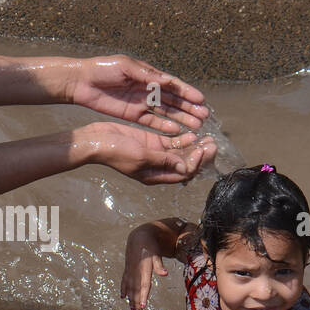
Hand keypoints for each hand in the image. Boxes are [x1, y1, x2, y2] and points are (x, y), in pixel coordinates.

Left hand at [69, 55, 212, 134]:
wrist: (81, 81)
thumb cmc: (103, 68)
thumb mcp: (125, 66)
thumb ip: (145, 74)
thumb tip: (167, 81)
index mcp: (149, 75)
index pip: (173, 85)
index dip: (188, 92)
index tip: (201, 100)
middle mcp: (148, 89)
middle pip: (174, 100)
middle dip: (189, 108)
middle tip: (204, 117)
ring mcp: (142, 103)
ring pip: (166, 113)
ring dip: (181, 119)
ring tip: (196, 126)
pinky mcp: (133, 114)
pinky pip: (152, 122)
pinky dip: (164, 127)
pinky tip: (176, 131)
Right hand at [86, 122, 216, 184]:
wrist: (96, 141)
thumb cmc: (116, 152)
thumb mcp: (141, 157)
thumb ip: (164, 160)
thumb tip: (185, 166)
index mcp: (155, 176)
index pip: (183, 173)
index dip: (196, 163)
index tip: (203, 149)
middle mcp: (158, 167)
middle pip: (185, 164)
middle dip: (200, 155)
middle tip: (213, 144)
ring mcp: (155, 154)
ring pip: (181, 153)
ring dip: (194, 147)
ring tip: (207, 138)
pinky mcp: (151, 143)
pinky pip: (171, 143)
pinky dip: (182, 139)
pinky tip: (192, 133)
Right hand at [121, 230, 169, 309]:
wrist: (139, 237)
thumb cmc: (151, 246)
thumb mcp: (157, 254)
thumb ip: (159, 265)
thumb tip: (165, 274)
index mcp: (144, 268)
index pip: (144, 284)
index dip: (143, 295)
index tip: (143, 306)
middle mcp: (135, 271)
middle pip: (136, 289)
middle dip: (136, 301)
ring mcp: (130, 270)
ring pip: (129, 287)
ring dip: (130, 298)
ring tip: (132, 309)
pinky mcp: (127, 269)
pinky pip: (124, 281)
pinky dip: (123, 289)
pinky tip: (123, 297)